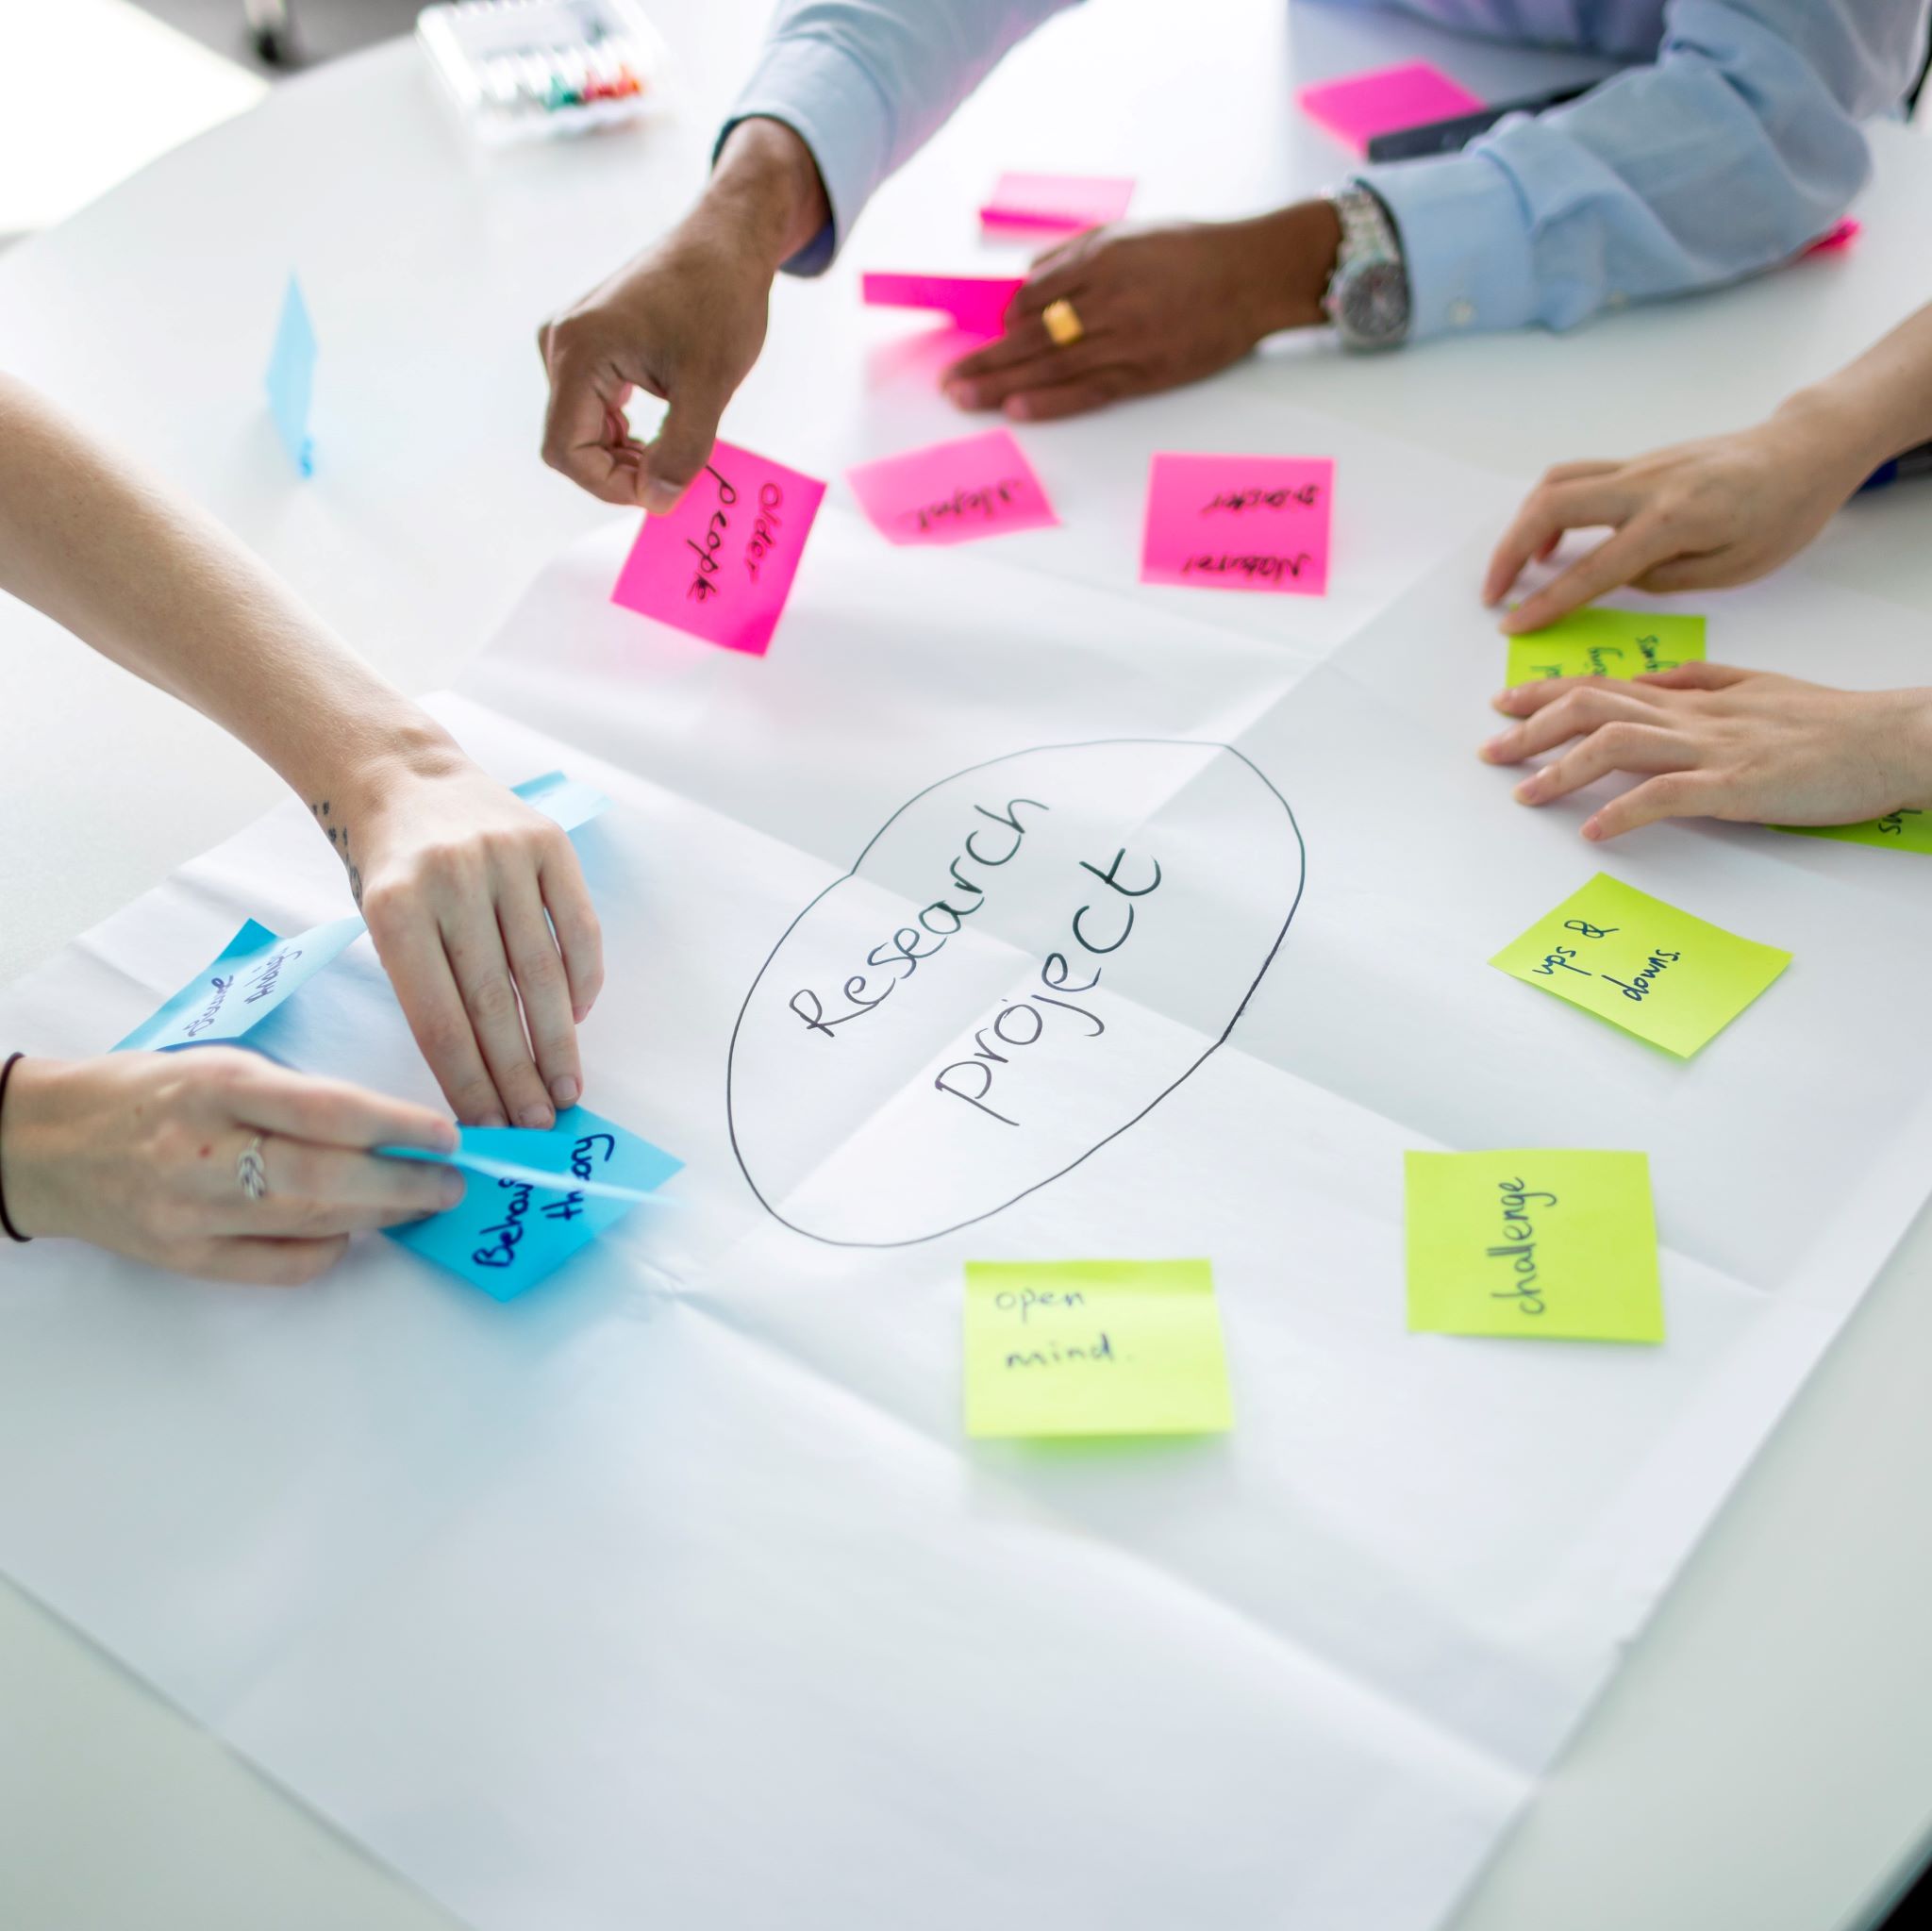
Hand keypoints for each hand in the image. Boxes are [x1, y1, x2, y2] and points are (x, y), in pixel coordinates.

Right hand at [0, 1050, 459, 1283]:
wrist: (44, 1143)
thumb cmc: (151, 1093)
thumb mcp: (221, 1066)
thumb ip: (298, 1097)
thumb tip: (389, 1130)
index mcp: (216, 1086)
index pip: (328, 1111)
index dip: (398, 1128)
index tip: (447, 1136)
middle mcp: (201, 1151)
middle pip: (327, 1179)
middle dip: (405, 1185)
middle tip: (452, 1184)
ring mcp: (189, 1212)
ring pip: (310, 1224)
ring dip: (380, 1216)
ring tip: (421, 1203)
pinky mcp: (182, 1258)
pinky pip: (277, 1267)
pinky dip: (328, 1252)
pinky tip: (351, 1233)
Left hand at [330, 748, 603, 1130]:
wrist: (405, 774)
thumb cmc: (390, 867)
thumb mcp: (379, 923)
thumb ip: (426, 988)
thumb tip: (481, 1078)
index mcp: (393, 908)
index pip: (439, 1018)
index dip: (468, 1081)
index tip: (490, 1127)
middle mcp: (451, 879)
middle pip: (494, 1002)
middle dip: (518, 1074)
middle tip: (537, 1123)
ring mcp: (504, 857)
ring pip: (540, 972)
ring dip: (557, 1041)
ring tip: (566, 1089)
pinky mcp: (549, 842)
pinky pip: (577, 927)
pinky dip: (582, 980)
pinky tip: (579, 1019)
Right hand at [536, 118, 827, 509]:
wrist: (726, 241)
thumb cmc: (721, 302)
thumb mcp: (709, 387)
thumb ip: (682, 451)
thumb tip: (656, 502)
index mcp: (579, 351)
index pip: (567, 452)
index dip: (611, 486)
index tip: (664, 489)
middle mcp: (559, 343)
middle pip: (569, 443)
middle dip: (619, 471)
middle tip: (676, 474)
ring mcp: (568, 339)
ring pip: (580, 428)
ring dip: (622, 452)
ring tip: (674, 445)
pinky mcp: (586, 340)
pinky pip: (588, 404)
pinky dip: (622, 429)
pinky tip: (660, 427)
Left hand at [941, 202, 1340, 422]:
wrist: (1253, 275)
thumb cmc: (1194, 252)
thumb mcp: (1132, 232)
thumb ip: (1077, 253)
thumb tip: (1027, 280)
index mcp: (1102, 257)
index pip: (1036, 294)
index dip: (1006, 319)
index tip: (984, 336)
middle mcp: (1109, 297)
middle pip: (1032, 335)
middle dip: (986, 359)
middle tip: (948, 382)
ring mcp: (1127, 337)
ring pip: (1052, 366)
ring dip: (1003, 385)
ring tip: (966, 398)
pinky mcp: (1147, 371)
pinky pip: (1089, 389)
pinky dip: (1051, 401)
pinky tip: (1018, 409)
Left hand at [1479, 663, 1931, 839]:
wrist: (1894, 737)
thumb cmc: (1831, 722)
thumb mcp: (1758, 686)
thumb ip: (1701, 680)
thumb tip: (1649, 679)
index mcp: (1696, 695)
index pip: (1606, 684)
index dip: (1548, 692)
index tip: (1504, 703)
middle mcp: (1694, 715)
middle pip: (1594, 706)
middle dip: (1533, 727)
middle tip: (1489, 751)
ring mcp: (1713, 749)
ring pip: (1617, 742)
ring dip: (1561, 769)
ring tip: (1523, 794)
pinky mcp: (1738, 785)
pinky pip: (1666, 795)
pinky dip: (1622, 812)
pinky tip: (1592, 831)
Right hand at [1483, 397, 1872, 632]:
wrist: (1802, 452)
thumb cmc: (1780, 515)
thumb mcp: (1732, 568)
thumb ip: (1663, 578)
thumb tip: (1610, 579)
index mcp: (1675, 520)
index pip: (1593, 567)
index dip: (1546, 602)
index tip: (1512, 626)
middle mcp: (1647, 485)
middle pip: (1552, 505)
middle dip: (1509, 551)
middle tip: (1492, 593)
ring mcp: (1638, 466)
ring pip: (1556, 483)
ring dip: (1522, 525)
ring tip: (1517, 568)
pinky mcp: (1637, 463)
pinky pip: (1576, 478)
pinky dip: (1549, 508)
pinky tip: (1554, 541)